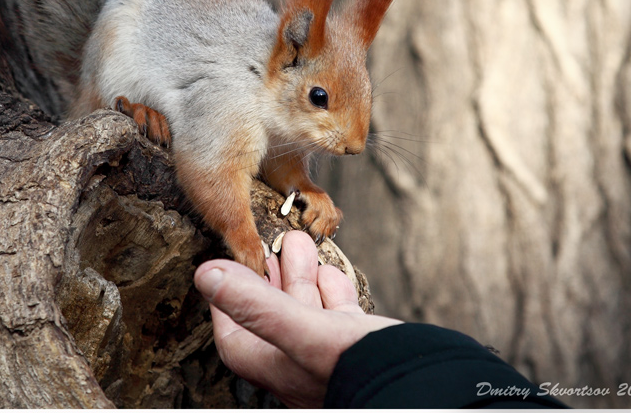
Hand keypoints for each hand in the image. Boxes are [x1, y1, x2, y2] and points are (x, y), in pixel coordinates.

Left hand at [194, 231, 401, 407]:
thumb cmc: (359, 369)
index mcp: (276, 367)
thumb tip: (205, 275)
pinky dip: (330, 290)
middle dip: (271, 275)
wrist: (424, 389)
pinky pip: (337, 316)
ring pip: (307, 309)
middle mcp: (298, 365)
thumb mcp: (300, 330)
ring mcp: (329, 356)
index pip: (236, 333)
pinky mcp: (359, 347)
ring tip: (299, 242)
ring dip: (302, 275)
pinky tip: (329, 271)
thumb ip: (253, 304)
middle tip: (269, 241)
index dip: (229, 298)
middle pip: (273, 314)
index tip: (227, 266)